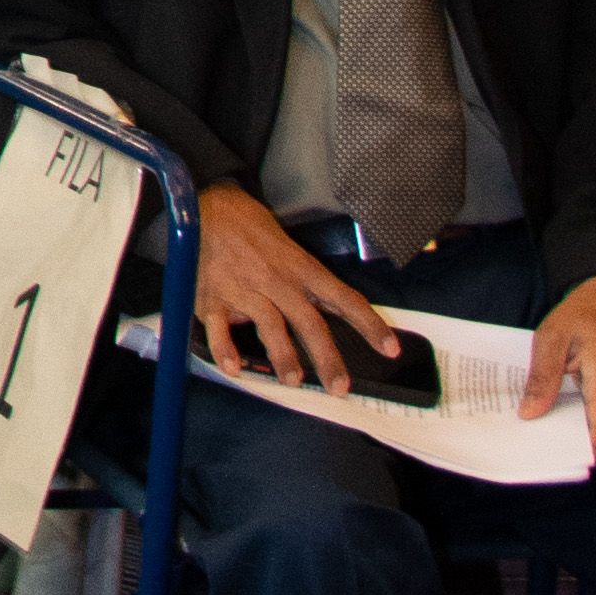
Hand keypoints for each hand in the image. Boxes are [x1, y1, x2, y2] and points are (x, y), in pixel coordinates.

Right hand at [192, 181, 402, 392]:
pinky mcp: (213, 298)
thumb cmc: (248, 225)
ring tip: (293, 380)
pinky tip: (233, 368)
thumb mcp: (286, 244)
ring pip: (271, 326)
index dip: (370, 324)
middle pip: (309, 322)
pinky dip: (225, 349)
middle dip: (327, 357)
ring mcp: (244, 290)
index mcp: (300, 268)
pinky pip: (220, 328)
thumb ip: (302, 279)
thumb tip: (321, 309)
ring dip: (284, 356)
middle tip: (339, 387)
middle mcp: (277, 281)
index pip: (344, 298)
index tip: (390, 348)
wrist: (204, 207)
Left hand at [524, 277, 595, 452]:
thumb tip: (530, 414)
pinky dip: (582, 410)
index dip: (581, 449)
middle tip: (534, 444)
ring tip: (540, 426)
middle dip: (568, 438)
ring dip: (574, 423)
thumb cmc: (582, 312)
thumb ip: (542, 377)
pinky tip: (557, 406)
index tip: (556, 462)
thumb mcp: (551, 337)